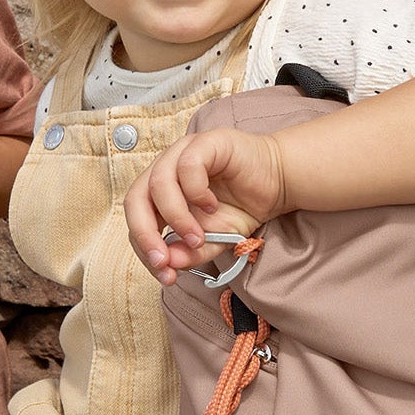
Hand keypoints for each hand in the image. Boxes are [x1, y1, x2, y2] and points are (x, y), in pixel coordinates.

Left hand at [125, 128, 285, 283]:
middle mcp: (165, 169)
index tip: (164, 273)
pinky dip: (196, 191)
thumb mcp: (213, 241)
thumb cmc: (241, 207)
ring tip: (197, 237)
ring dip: (176, 218)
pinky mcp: (205, 142)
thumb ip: (190, 253)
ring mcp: (183, 152)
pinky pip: (187, 165)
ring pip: (158, 183)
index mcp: (160, 192)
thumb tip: (169, 264)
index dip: (144, 248)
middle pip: (136, 200)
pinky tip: (211, 206)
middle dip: (145, 235)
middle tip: (164, 260)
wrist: (278, 184)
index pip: (136, 219)